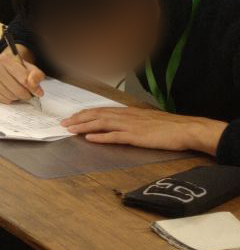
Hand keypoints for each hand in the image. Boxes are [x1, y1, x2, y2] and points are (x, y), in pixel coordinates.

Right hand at [0, 45, 45, 103]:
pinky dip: (9, 99)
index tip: (39, 93)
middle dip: (26, 94)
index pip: (24, 79)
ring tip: (20, 91)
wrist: (6, 65)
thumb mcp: (31, 67)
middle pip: (17, 89)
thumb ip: (36, 75)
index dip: (34, 88)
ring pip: (10, 96)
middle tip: (30, 93)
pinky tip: (11, 92)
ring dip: (18, 97)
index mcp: (6, 59)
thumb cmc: (19, 67)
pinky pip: (2, 100)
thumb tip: (34, 86)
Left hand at [62, 105, 225, 152]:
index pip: (101, 111)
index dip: (85, 114)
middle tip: (63, 123)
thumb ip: (130, 122)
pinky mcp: (136, 136)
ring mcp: (131, 126)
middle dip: (78, 119)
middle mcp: (127, 116)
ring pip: (102, 123)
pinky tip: (90, 138)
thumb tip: (115, 126)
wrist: (186, 129)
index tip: (71, 117)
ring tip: (70, 129)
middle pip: (97, 115)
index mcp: (128, 112)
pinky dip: (101, 137)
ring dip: (84, 127)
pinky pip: (115, 136)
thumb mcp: (145, 121)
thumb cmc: (168, 127)